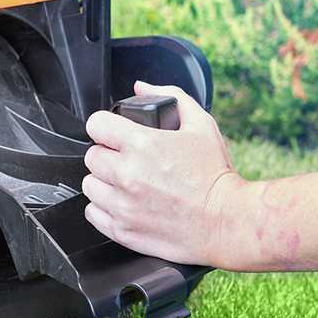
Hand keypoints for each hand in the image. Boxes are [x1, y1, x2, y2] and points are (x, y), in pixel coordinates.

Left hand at [82, 81, 246, 267]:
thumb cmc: (215, 176)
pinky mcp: (122, 229)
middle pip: (91, 156)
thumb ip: (171, 96)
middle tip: (125, 161)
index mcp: (142, 144)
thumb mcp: (201, 126)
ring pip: (90, 185)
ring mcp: (123, 204)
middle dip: (107, 155)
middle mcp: (127, 174)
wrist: (227, 222)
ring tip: (125, 184)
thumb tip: (142, 88)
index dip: (104, 126)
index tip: (112, 133)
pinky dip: (104, 208)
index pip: (96, 124)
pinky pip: (92, 213)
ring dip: (104, 182)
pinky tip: (124, 203)